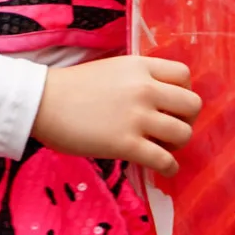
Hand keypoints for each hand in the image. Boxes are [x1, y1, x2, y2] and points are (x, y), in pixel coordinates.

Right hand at [32, 55, 200, 176]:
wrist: (42, 102)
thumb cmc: (71, 87)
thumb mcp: (112, 70)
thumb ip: (138, 79)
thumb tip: (159, 98)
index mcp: (140, 67)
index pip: (184, 75)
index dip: (183, 92)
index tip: (172, 105)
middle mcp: (145, 89)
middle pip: (192, 105)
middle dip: (186, 120)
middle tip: (169, 129)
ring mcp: (137, 117)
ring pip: (183, 134)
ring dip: (177, 145)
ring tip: (162, 148)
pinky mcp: (127, 144)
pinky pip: (164, 160)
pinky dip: (169, 167)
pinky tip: (162, 168)